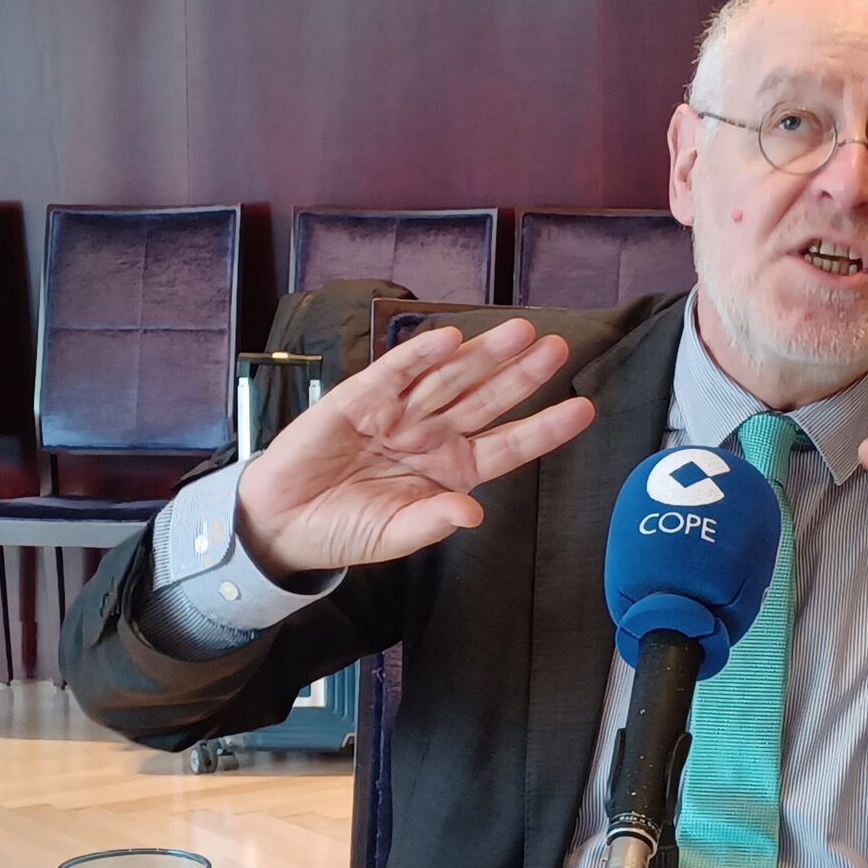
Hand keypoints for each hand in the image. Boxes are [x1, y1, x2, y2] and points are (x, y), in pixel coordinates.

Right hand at [236, 319, 593, 577]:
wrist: (283, 523)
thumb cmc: (345, 529)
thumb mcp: (394, 535)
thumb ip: (433, 523)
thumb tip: (472, 514)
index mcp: (454, 468)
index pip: (510, 444)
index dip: (546, 427)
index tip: (584, 409)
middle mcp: (434, 434)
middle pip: (487, 398)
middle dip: (522, 374)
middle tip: (558, 349)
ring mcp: (400, 412)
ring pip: (451, 377)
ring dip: (484, 353)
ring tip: (520, 333)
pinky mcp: (360, 398)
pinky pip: (396, 373)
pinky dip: (420, 355)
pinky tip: (450, 339)